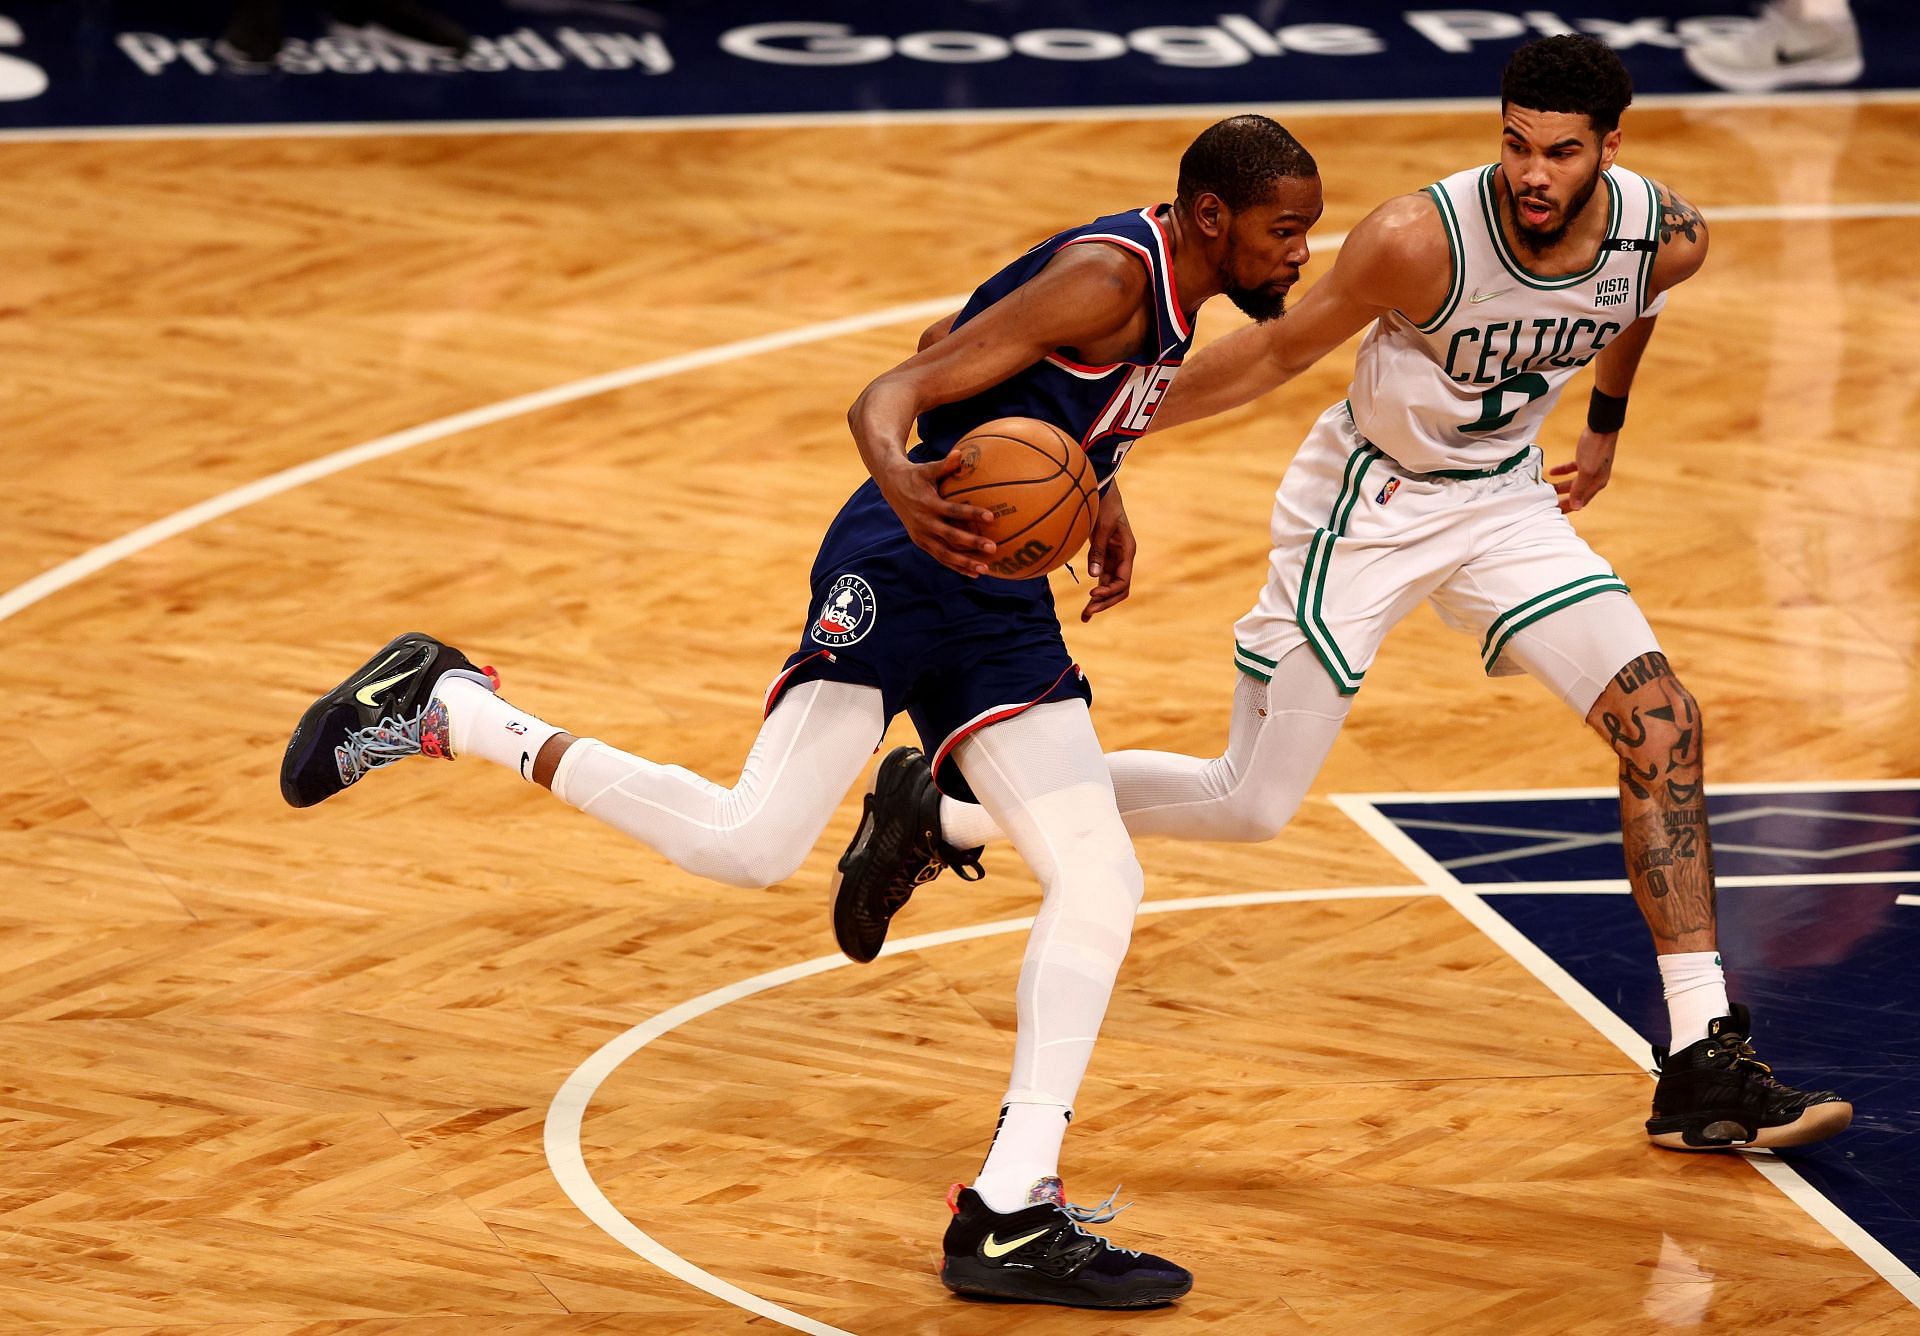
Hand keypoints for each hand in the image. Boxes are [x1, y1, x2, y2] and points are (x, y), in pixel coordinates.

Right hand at [877, 451, 998, 576]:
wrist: (891, 486)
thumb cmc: (916, 475)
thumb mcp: (928, 468)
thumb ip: (945, 465)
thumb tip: (961, 454)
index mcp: (927, 503)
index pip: (953, 510)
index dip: (971, 514)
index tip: (991, 517)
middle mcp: (923, 522)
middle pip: (950, 537)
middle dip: (972, 544)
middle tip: (993, 548)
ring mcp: (921, 535)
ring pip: (944, 553)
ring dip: (965, 562)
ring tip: (985, 569)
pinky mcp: (920, 542)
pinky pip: (940, 557)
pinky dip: (955, 566)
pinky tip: (972, 573)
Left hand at [1080, 487, 1132, 620]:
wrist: (1103, 492)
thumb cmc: (1105, 505)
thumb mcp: (1101, 527)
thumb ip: (1098, 551)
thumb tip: (1094, 576)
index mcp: (1127, 552)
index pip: (1123, 581)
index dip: (1109, 591)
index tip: (1091, 594)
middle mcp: (1123, 559)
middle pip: (1119, 589)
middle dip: (1105, 603)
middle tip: (1087, 613)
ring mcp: (1115, 560)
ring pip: (1111, 587)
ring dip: (1100, 602)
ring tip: (1085, 616)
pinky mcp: (1105, 559)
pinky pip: (1103, 580)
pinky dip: (1096, 592)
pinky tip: (1087, 604)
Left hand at [1550, 428, 1617, 512]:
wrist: (1602, 427)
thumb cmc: (1595, 448)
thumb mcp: (1586, 470)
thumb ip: (1580, 489)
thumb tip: (1576, 507)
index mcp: (1597, 483)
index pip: (1581, 501)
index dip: (1567, 507)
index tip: (1553, 513)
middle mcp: (1596, 478)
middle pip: (1577, 493)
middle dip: (1562, 498)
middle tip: (1547, 503)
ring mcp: (1592, 468)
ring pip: (1574, 482)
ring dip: (1560, 486)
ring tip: (1546, 489)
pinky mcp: (1587, 458)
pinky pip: (1573, 469)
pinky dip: (1563, 471)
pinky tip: (1552, 471)